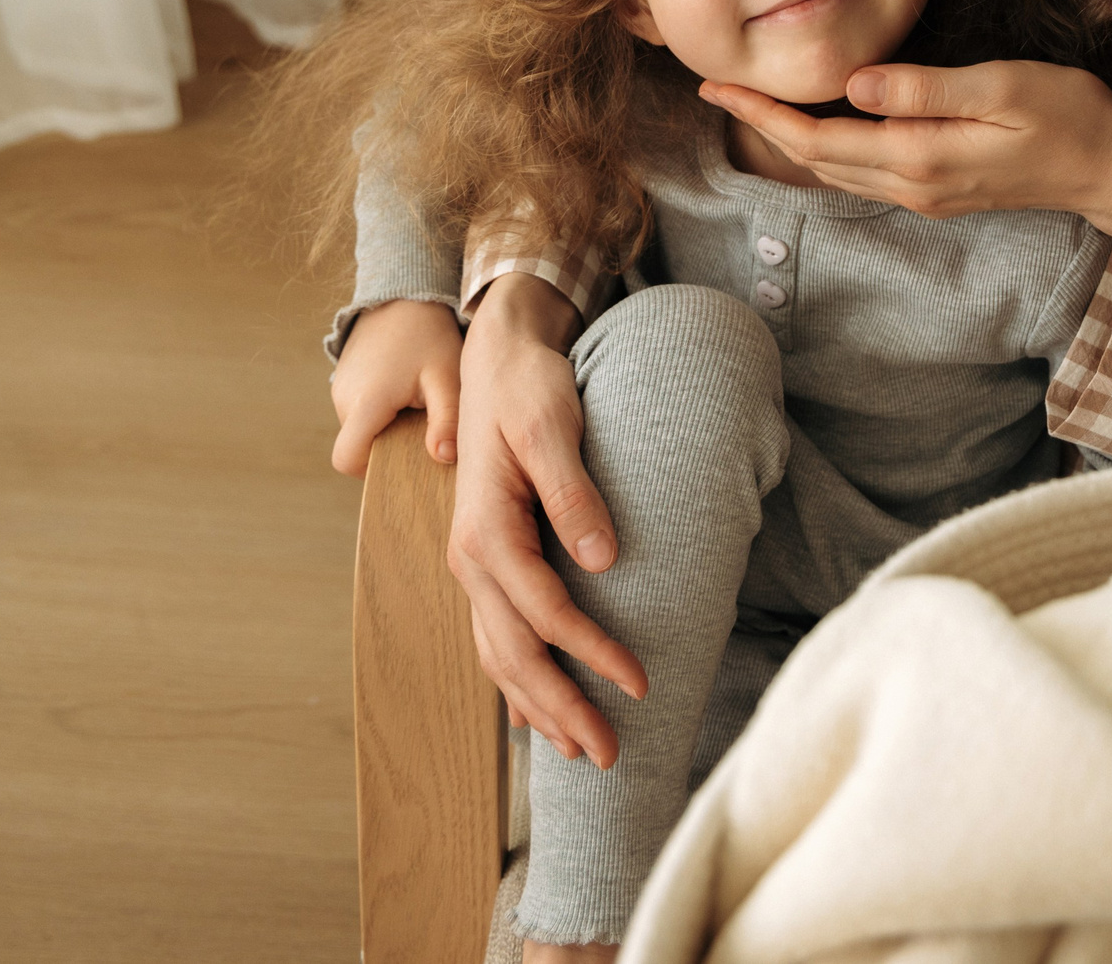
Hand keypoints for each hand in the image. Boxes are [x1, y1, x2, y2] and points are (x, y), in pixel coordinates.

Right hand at [329, 298, 461, 475]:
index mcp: (365, 402)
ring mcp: (341, 388)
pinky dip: (382, 412)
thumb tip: (442, 458)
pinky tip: (407, 390)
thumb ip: (446, 419)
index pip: (347, 459)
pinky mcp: (346, 380)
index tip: (406, 454)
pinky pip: (360, 412)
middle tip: (423, 425)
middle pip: (358, 447)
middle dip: (390, 447)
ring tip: (417, 401)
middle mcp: (344, 398)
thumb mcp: (445, 376)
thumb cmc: (428, 334)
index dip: (373, 469)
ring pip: (360, 430)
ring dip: (387, 427)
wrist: (405, 292)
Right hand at [450, 273, 647, 766]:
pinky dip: (518, 680)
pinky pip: (498, 635)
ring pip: (500, 653)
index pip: (543, 612)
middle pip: (514, 653)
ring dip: (539, 706)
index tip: (641, 681)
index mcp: (485, 531)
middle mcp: (471, 558)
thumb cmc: (529, 385)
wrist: (498, 356)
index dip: (591, 653)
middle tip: (609, 755)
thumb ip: (572, 492)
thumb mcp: (551, 425)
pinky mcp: (489, 561)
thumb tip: (601, 559)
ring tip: (581, 749)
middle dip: (561, 709)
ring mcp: (475, 564)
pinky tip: (537, 712)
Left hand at [701, 60, 1111, 248]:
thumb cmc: (1070, 117)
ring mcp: (925, 194)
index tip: (718, 85)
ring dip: (790, 139)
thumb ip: (926, 89)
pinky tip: (817, 124)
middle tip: (716, 85)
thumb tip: (853, 84)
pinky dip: (826, 147)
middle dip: (762, 124)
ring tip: (752, 102)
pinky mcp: (939, 190)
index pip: (818, 140)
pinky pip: (863, 172)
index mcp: (921, 157)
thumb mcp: (1003, 86)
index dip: (763, 114)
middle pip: (815, 161)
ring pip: (835, 170)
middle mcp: (913, 185)